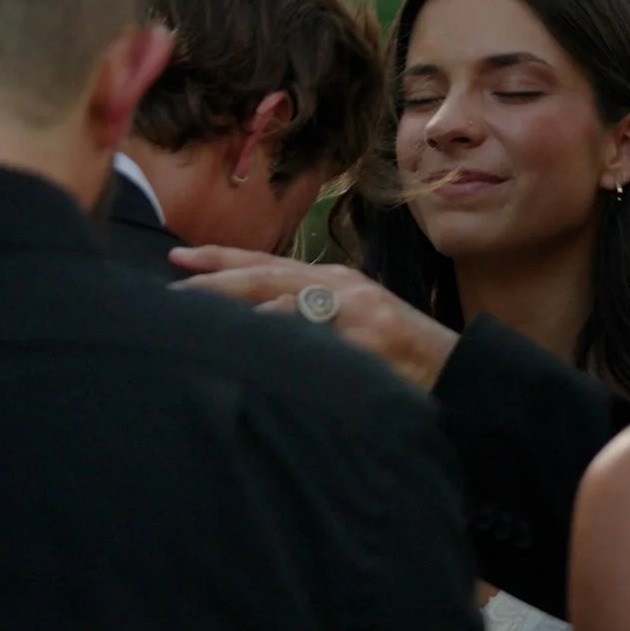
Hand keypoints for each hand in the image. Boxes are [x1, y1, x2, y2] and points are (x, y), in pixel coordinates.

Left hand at [171, 245, 459, 390]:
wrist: (458, 374)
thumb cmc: (400, 359)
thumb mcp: (350, 332)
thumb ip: (308, 323)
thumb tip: (256, 327)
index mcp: (334, 282)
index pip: (267, 265)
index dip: (222, 260)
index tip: (177, 256)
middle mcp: (342, 285)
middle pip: (267, 271)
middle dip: (216, 273)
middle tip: (172, 276)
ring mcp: (358, 307)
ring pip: (285, 292)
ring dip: (236, 296)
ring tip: (194, 303)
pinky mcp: (372, 335)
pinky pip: (318, 325)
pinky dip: (285, 321)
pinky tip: (256, 324)